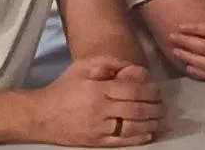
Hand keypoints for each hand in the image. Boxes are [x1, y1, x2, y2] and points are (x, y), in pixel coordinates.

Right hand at [29, 56, 165, 146]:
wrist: (41, 115)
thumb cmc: (63, 88)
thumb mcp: (82, 66)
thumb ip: (108, 63)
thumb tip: (130, 68)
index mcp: (97, 88)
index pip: (131, 90)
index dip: (148, 90)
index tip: (156, 90)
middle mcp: (100, 109)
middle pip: (136, 108)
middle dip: (154, 107)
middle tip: (163, 105)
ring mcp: (98, 128)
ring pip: (132, 126)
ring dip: (151, 123)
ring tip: (159, 119)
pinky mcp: (96, 142)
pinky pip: (122, 142)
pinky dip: (138, 138)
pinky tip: (148, 134)